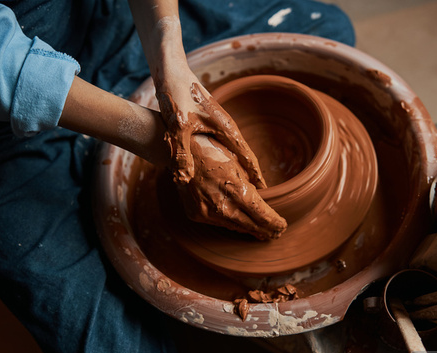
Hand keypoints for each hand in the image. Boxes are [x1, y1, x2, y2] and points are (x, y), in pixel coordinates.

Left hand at [155, 70, 266, 188]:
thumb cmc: (177, 95)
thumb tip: (184, 179)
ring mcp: (217, 124)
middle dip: (250, 175)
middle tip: (257, 196)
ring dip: (238, 168)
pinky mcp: (207, 122)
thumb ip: (181, 153)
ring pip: (232, 151)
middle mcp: (226, 127)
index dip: (256, 175)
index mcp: (226, 129)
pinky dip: (224, 159)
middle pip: (243, 156)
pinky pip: (221, 146)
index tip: (265, 191)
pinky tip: (219, 167)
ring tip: (241, 186)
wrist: (172, 71)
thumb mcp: (178, 126)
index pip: (248, 157)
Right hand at [178, 134, 286, 239]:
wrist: (178, 151)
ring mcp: (207, 212)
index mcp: (236, 189)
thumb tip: (266, 193)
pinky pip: (218, 222)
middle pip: (251, 225)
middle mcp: (221, 205)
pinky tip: (240, 223)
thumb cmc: (213, 148)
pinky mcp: (195, 214)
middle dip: (266, 231)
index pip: (262, 215)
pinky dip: (231, 222)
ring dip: (249, 229)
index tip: (283, 226)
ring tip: (262, 232)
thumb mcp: (238, 160)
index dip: (275, 223)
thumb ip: (254, 180)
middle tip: (277, 234)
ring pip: (235, 226)